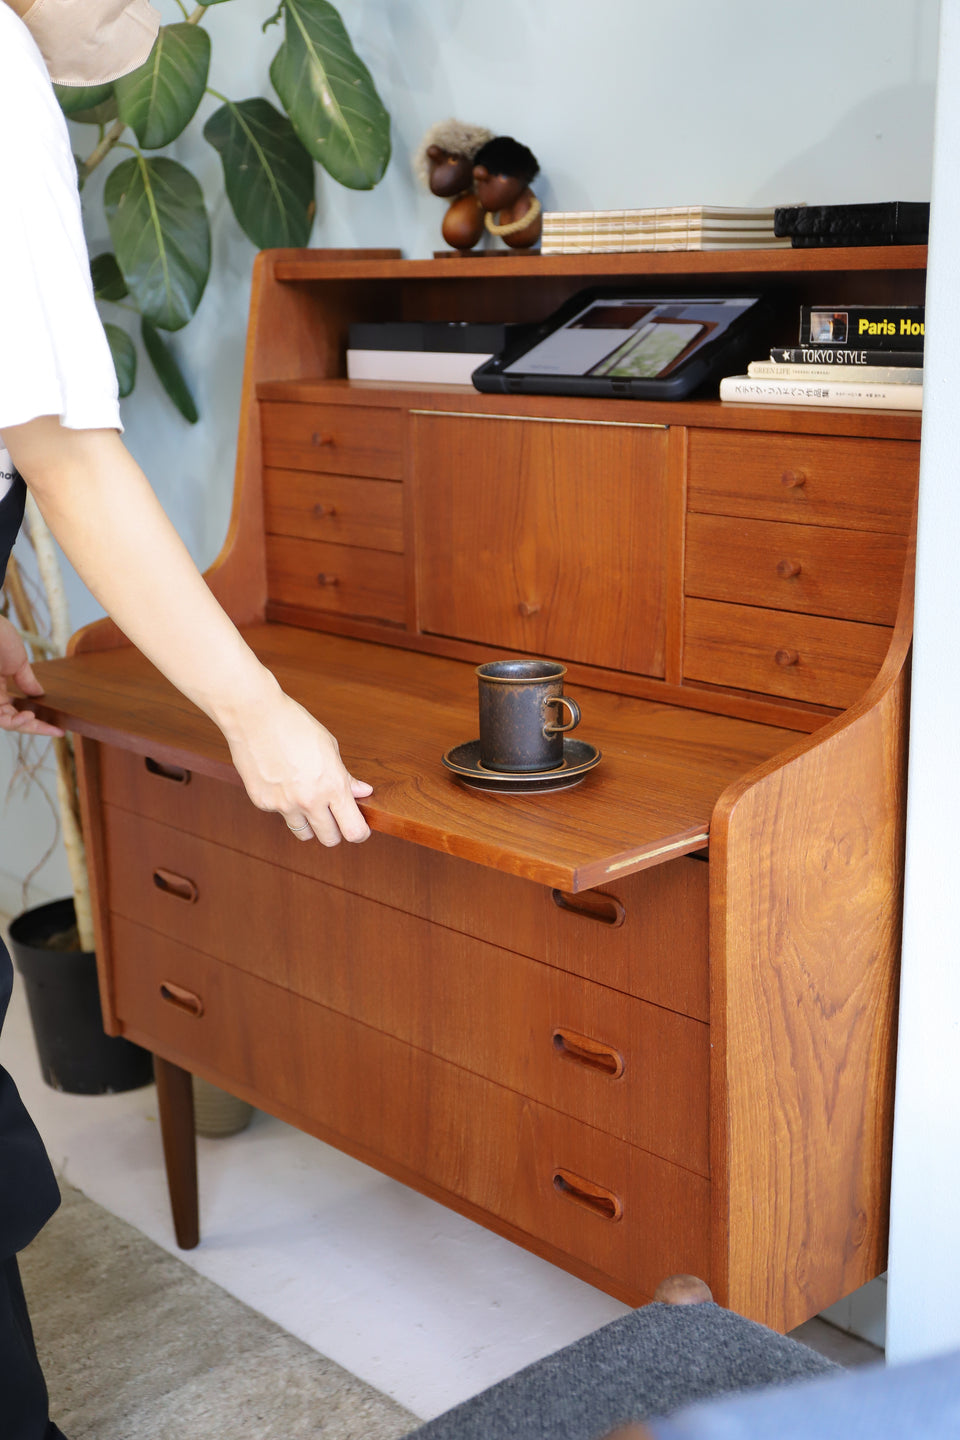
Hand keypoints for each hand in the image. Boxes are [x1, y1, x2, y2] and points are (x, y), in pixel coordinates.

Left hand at [0, 615, 63, 736]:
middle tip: (56, 731)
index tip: (58, 727)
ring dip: (22, 726)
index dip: (38, 720)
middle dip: (34, 728)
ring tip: (34, 719)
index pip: (18, 709)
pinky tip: (27, 717)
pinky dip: (14, 722)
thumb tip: (39, 693)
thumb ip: (27, 680)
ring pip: (4, 722)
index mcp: (0, 686)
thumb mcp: (18, 661)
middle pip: (12, 720)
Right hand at [224, 684, 371, 846]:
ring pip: (304, 834)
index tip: (359, 828)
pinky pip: (280, 815)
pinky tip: (281, 782)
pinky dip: (284, 805)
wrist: (255, 716)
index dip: (359, 833)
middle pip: (330, 840)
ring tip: (306, 800)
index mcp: (332, 786)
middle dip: (335, 831)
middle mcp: (309, 800)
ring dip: (309, 824)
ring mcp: (284, 805)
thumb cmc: (294, 725)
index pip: (354, 830)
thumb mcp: (329, 747)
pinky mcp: (263, 803)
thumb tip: (363, 792)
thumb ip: (346, 776)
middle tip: (332, 816)